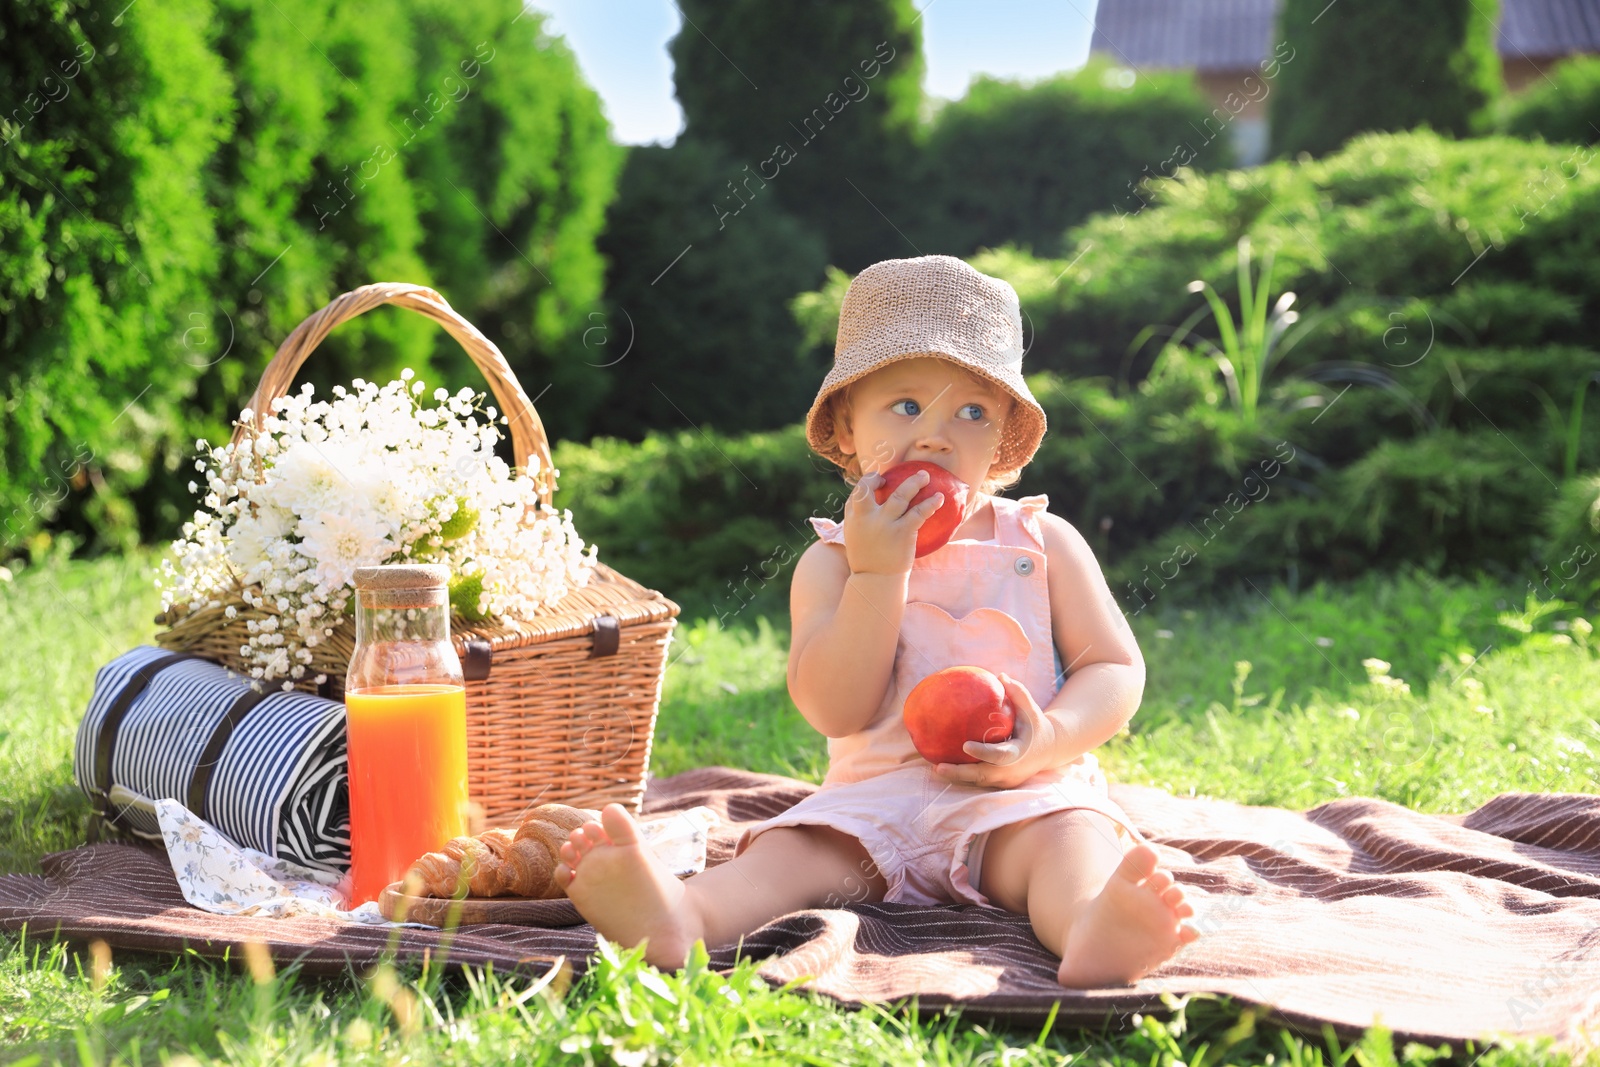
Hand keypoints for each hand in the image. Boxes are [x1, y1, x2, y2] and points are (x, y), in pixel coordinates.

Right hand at [842, 468, 943, 577]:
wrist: (876, 581)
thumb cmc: (869, 559)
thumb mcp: (856, 537)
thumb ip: (862, 519)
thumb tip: (874, 504)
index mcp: (853, 518)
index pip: (857, 493)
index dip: (868, 482)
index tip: (880, 479)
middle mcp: (867, 518)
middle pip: (870, 489)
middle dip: (880, 478)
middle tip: (890, 474)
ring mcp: (885, 524)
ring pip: (900, 496)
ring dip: (914, 483)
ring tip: (925, 475)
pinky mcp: (902, 532)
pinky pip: (918, 513)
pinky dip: (930, 503)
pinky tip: (939, 498)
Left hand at [931, 672, 1059, 788]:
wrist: (1050, 750)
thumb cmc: (1035, 725)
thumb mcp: (1031, 709)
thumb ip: (1018, 693)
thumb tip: (1000, 675)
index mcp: (1020, 752)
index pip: (1000, 755)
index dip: (983, 752)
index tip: (965, 745)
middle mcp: (1012, 771)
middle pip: (983, 775)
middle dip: (960, 773)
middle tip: (938, 767)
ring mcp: (1006, 780)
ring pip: (978, 781)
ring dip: (957, 777)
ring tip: (934, 768)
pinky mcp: (999, 784)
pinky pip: (979, 781)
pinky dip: (961, 777)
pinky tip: (942, 767)